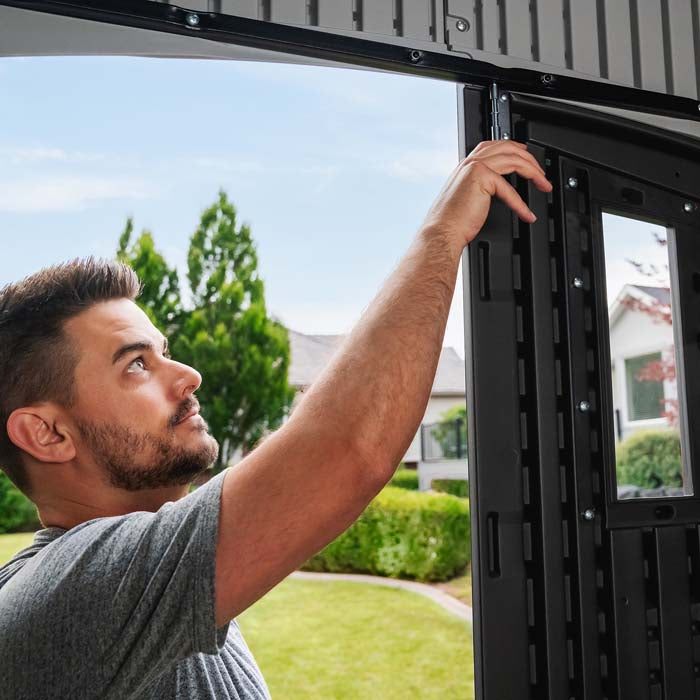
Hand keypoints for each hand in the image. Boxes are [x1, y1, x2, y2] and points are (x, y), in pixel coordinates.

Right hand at [421, 140, 552, 251]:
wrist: (442, 232)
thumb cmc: (450, 224)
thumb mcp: (465, 199)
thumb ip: (478, 189)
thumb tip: (492, 192)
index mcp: (465, 166)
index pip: (492, 146)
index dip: (512, 147)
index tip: (526, 155)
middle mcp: (470, 163)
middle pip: (508, 148)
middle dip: (529, 159)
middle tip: (542, 173)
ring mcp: (475, 167)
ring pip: (514, 160)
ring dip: (534, 173)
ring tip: (544, 186)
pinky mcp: (482, 177)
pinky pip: (510, 189)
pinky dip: (521, 204)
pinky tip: (527, 214)